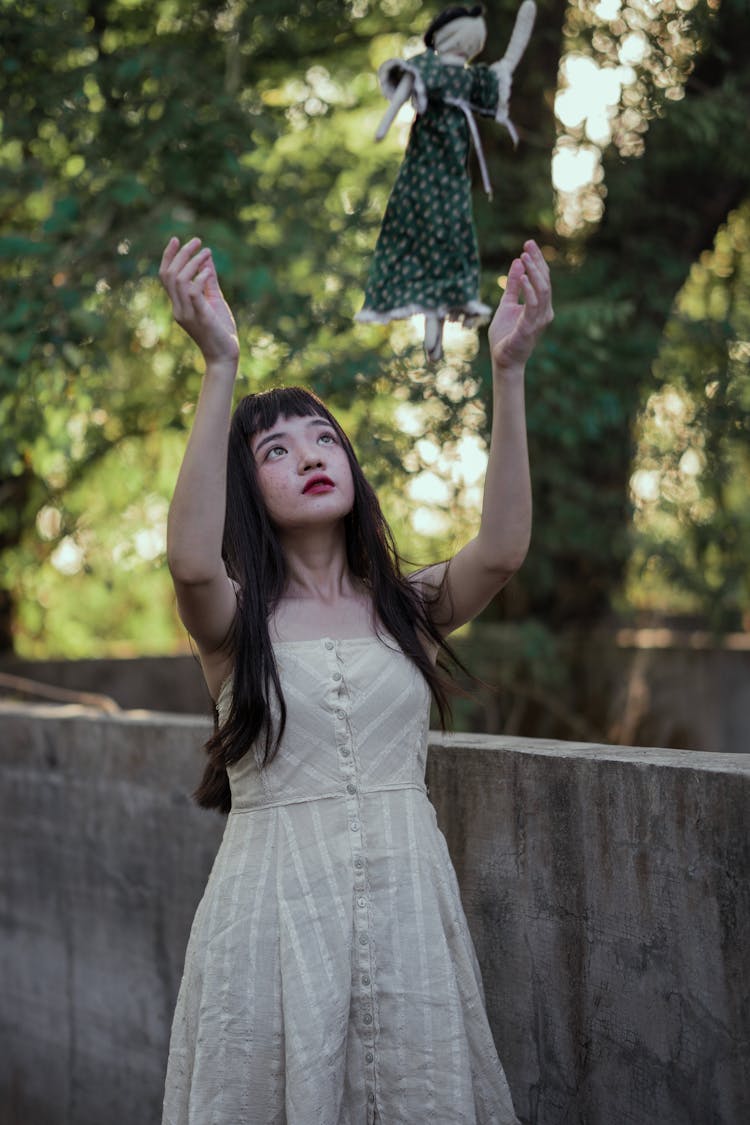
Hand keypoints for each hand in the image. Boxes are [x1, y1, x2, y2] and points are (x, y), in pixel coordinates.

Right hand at [158, 237, 238, 366]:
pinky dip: (200, 278)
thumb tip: (207, 258)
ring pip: (179, 281)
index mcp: (178, 304)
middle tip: (197, 241)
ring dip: (193, 263)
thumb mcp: (214, 300)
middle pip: (170, 275)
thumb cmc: (220, 330)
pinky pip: (193, 293)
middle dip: (181, 254)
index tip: (176, 239)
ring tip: (206, 252)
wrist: (225, 356)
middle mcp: (178, 308)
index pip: (165, 276)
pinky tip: (209, 271)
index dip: (167, 256)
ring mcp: (187, 314)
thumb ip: (209, 280)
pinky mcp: (200, 317)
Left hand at [488, 239, 552, 370]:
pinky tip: (521, 277)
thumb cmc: (506, 335)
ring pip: (543, 290)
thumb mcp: (507, 304)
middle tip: (527, 245)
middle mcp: (544, 311)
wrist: (503, 360)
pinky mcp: (531, 327)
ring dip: (533, 272)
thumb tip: (517, 262)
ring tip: (524, 257)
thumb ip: (512, 286)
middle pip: (545, 281)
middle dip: (537, 261)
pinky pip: (533, 305)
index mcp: (540, 306)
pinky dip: (528, 289)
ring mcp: (540, 319)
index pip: (542, 278)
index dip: (537, 260)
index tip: (528, 244)